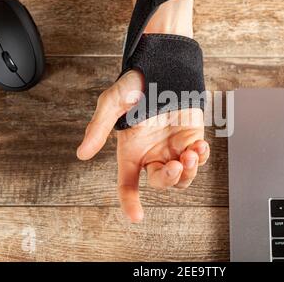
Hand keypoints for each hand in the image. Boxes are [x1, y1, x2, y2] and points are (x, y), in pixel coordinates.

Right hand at [76, 70, 209, 222]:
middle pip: (159, 182)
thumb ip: (98, 128)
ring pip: (181, 177)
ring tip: (191, 154)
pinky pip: (198, 159)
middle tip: (175, 164)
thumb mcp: (112, 103)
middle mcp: (152, 154)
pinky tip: (200, 146)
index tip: (136, 217)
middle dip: (168, 179)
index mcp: (131, 151)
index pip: (127, 183)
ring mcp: (172, 148)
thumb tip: (81, 154)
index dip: (130, 202)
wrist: (163, 67)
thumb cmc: (135, 84)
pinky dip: (201, 158)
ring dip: (188, 172)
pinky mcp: (191, 139)